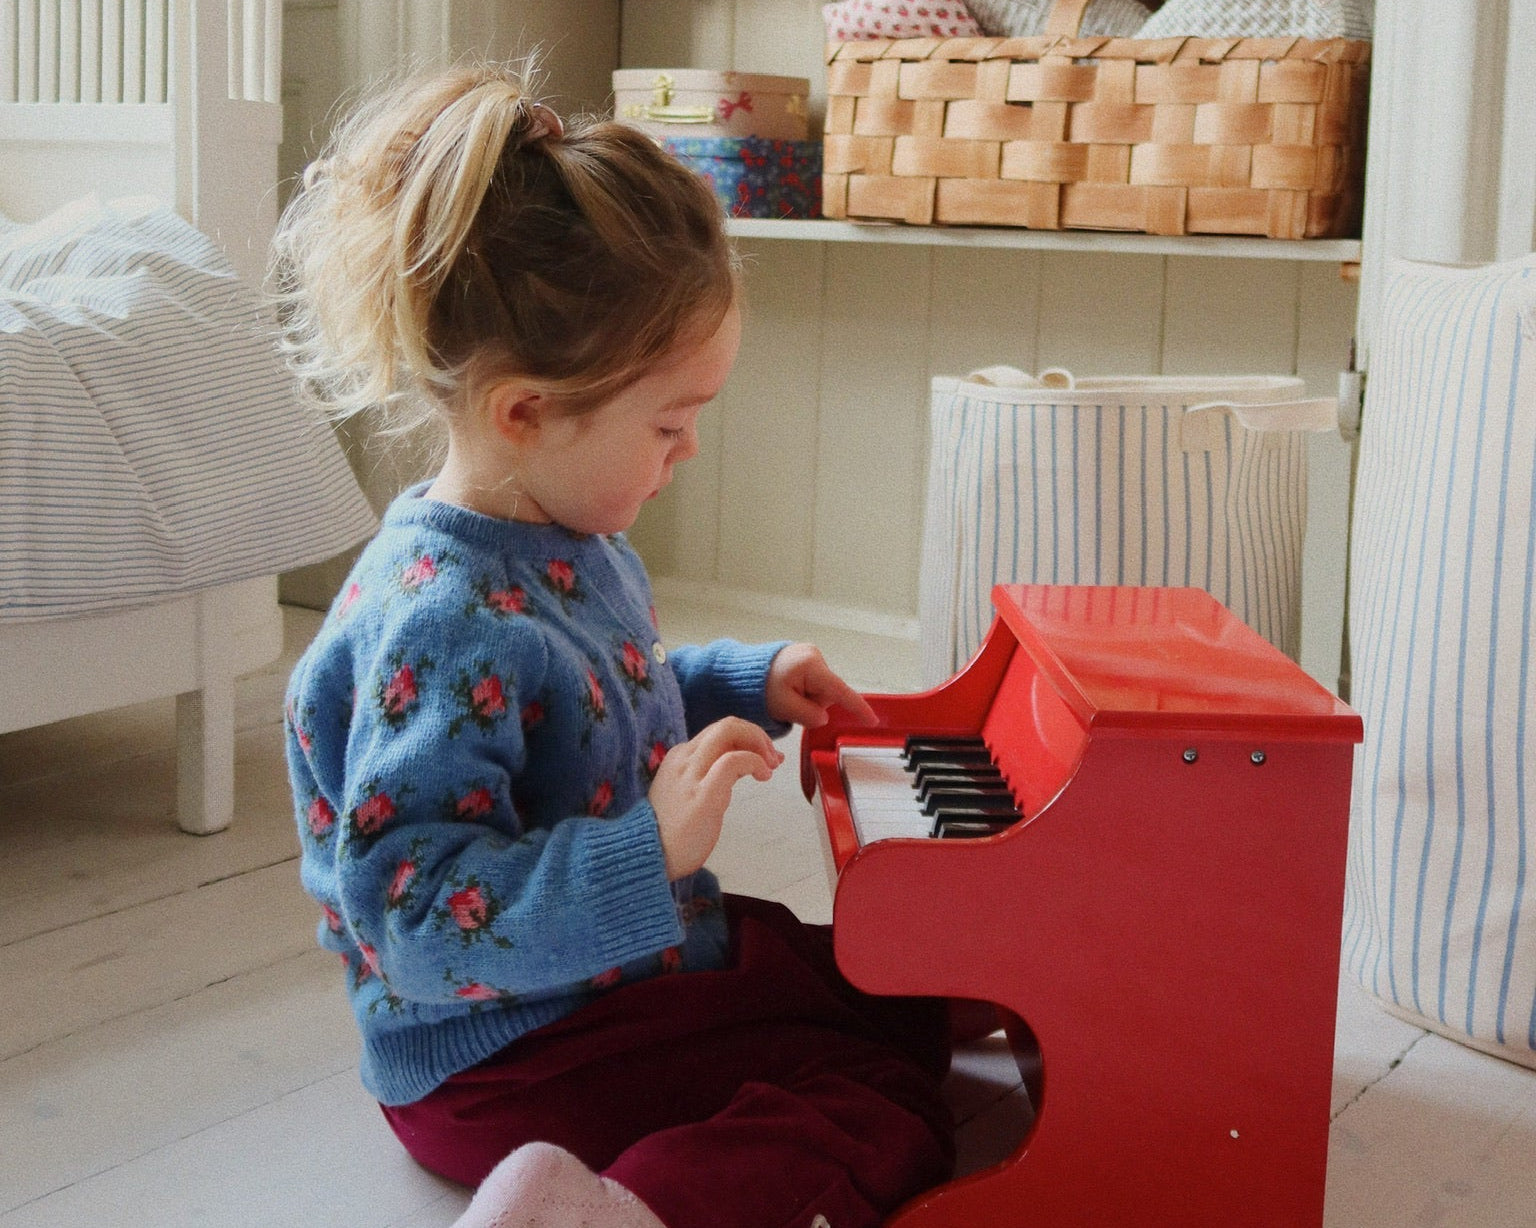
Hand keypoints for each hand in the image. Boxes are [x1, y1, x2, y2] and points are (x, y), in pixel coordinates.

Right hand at [649, 717, 783, 879]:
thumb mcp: (691, 794)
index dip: (747, 739)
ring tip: (771, 767)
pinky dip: (754, 761)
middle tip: (773, 759)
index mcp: (679, 757)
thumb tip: (745, 767)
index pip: (719, 733)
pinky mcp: (703, 793)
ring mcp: (691, 773)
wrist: (648, 857)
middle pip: (726, 725)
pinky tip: (762, 775)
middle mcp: (684, 758)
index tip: (766, 757)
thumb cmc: (672, 833)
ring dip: (759, 744)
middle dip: (756, 735)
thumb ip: (712, 777)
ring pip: (728, 731)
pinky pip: (733, 760)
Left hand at [766, 643, 878, 729]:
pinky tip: (789, 690)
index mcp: (810, 665)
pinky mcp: (806, 657)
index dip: (857, 707)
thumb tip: (823, 717)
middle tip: (790, 705)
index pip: (839, 691)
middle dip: (814, 704)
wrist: (742, 673)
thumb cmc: (759, 689)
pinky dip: (804, 691)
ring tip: (786, 696)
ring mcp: (810, 654)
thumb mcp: (784, 707)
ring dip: (808, 699)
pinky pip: (814, 683)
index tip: (872, 720)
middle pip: (828, 692)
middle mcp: (814, 655)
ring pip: (821, 689)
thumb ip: (809, 715)